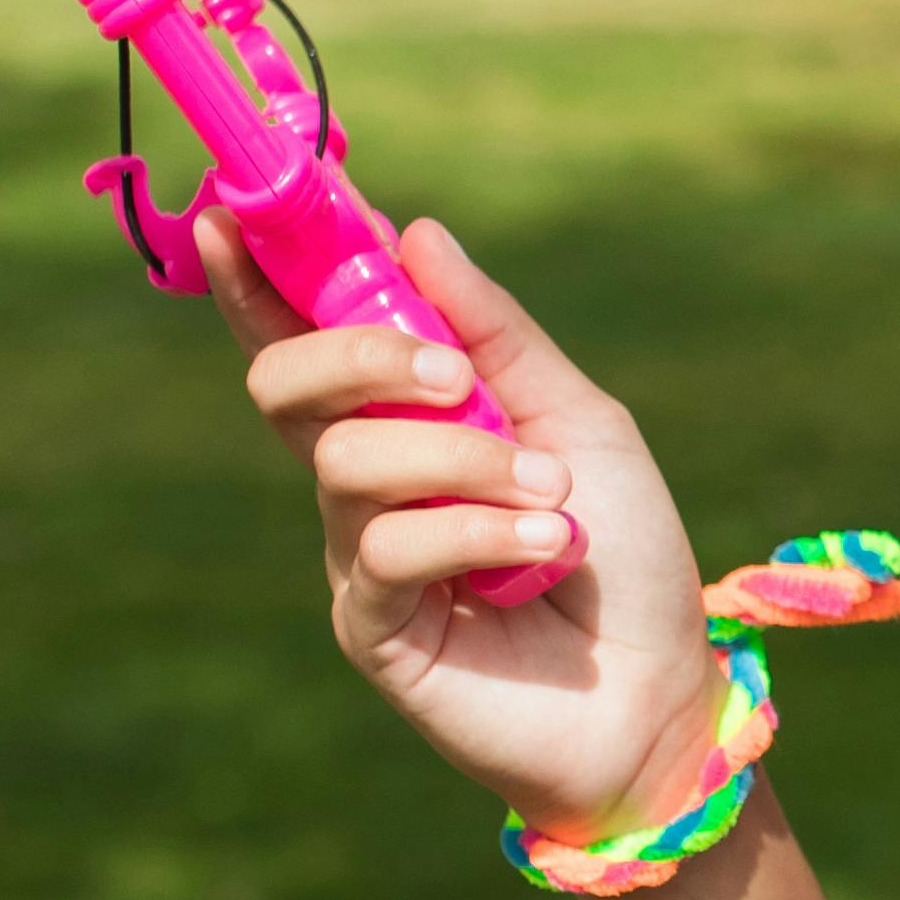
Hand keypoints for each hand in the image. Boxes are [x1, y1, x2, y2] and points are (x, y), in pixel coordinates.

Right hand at [202, 208, 721, 841]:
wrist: (661, 689)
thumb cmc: (625, 552)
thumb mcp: (577, 418)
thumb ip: (495, 331)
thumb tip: (414, 229)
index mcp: (404, 415)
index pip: (303, 332)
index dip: (259, 272)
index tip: (238, 209)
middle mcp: (366, 479)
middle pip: (282, 384)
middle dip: (357, 351)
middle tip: (452, 373)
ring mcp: (359, 554)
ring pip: (346, 459)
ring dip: (463, 460)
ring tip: (555, 501)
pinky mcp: (373, 628)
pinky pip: (389, 548)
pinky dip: (478, 532)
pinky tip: (549, 552)